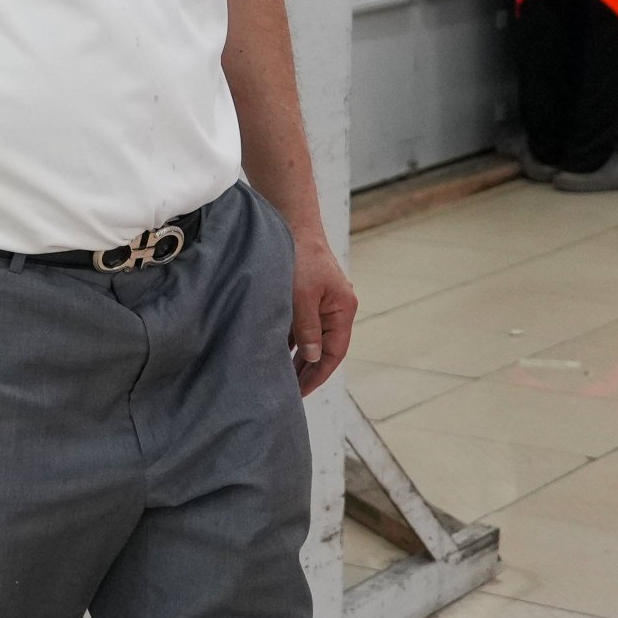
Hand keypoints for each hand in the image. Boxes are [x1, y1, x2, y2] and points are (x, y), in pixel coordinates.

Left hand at [289, 238, 359, 392]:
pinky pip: (299, 325)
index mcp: (343, 309)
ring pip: (310, 338)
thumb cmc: (299, 257)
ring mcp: (321, 302)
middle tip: (288, 395)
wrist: (290, 222)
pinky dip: (289, 341)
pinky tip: (274, 355)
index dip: (318, 374)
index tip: (300, 393)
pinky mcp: (305, 296)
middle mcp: (336, 307)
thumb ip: (307, 329)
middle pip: (324, 348)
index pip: (334, 352)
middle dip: (307, 371)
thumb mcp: (301, 297)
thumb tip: (312, 357)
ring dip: (297, 358)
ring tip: (281, 381)